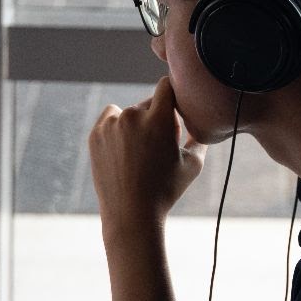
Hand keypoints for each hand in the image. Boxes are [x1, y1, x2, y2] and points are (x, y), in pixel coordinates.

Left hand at [89, 75, 206, 236]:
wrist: (131, 214)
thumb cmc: (167, 190)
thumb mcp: (193, 164)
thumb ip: (199, 136)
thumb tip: (205, 120)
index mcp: (158, 119)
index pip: (166, 85)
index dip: (173, 93)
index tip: (176, 105)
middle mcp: (132, 116)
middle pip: (150, 102)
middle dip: (158, 117)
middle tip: (162, 143)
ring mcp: (110, 125)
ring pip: (130, 111)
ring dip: (137, 123)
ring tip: (142, 150)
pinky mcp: (95, 134)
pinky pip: (111, 117)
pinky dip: (118, 126)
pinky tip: (126, 146)